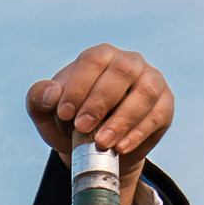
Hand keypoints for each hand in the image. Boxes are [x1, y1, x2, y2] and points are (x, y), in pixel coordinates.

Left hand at [27, 45, 173, 204]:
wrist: (95, 148)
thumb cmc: (69, 122)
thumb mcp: (47, 113)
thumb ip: (39, 99)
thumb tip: (51, 92)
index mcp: (99, 56)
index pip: (93, 60)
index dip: (79, 86)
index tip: (64, 113)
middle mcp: (129, 62)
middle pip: (121, 71)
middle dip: (100, 101)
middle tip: (82, 128)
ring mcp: (151, 81)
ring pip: (144, 92)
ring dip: (123, 118)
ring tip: (103, 142)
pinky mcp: (164, 105)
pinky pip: (157, 114)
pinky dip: (138, 132)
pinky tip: (120, 148)